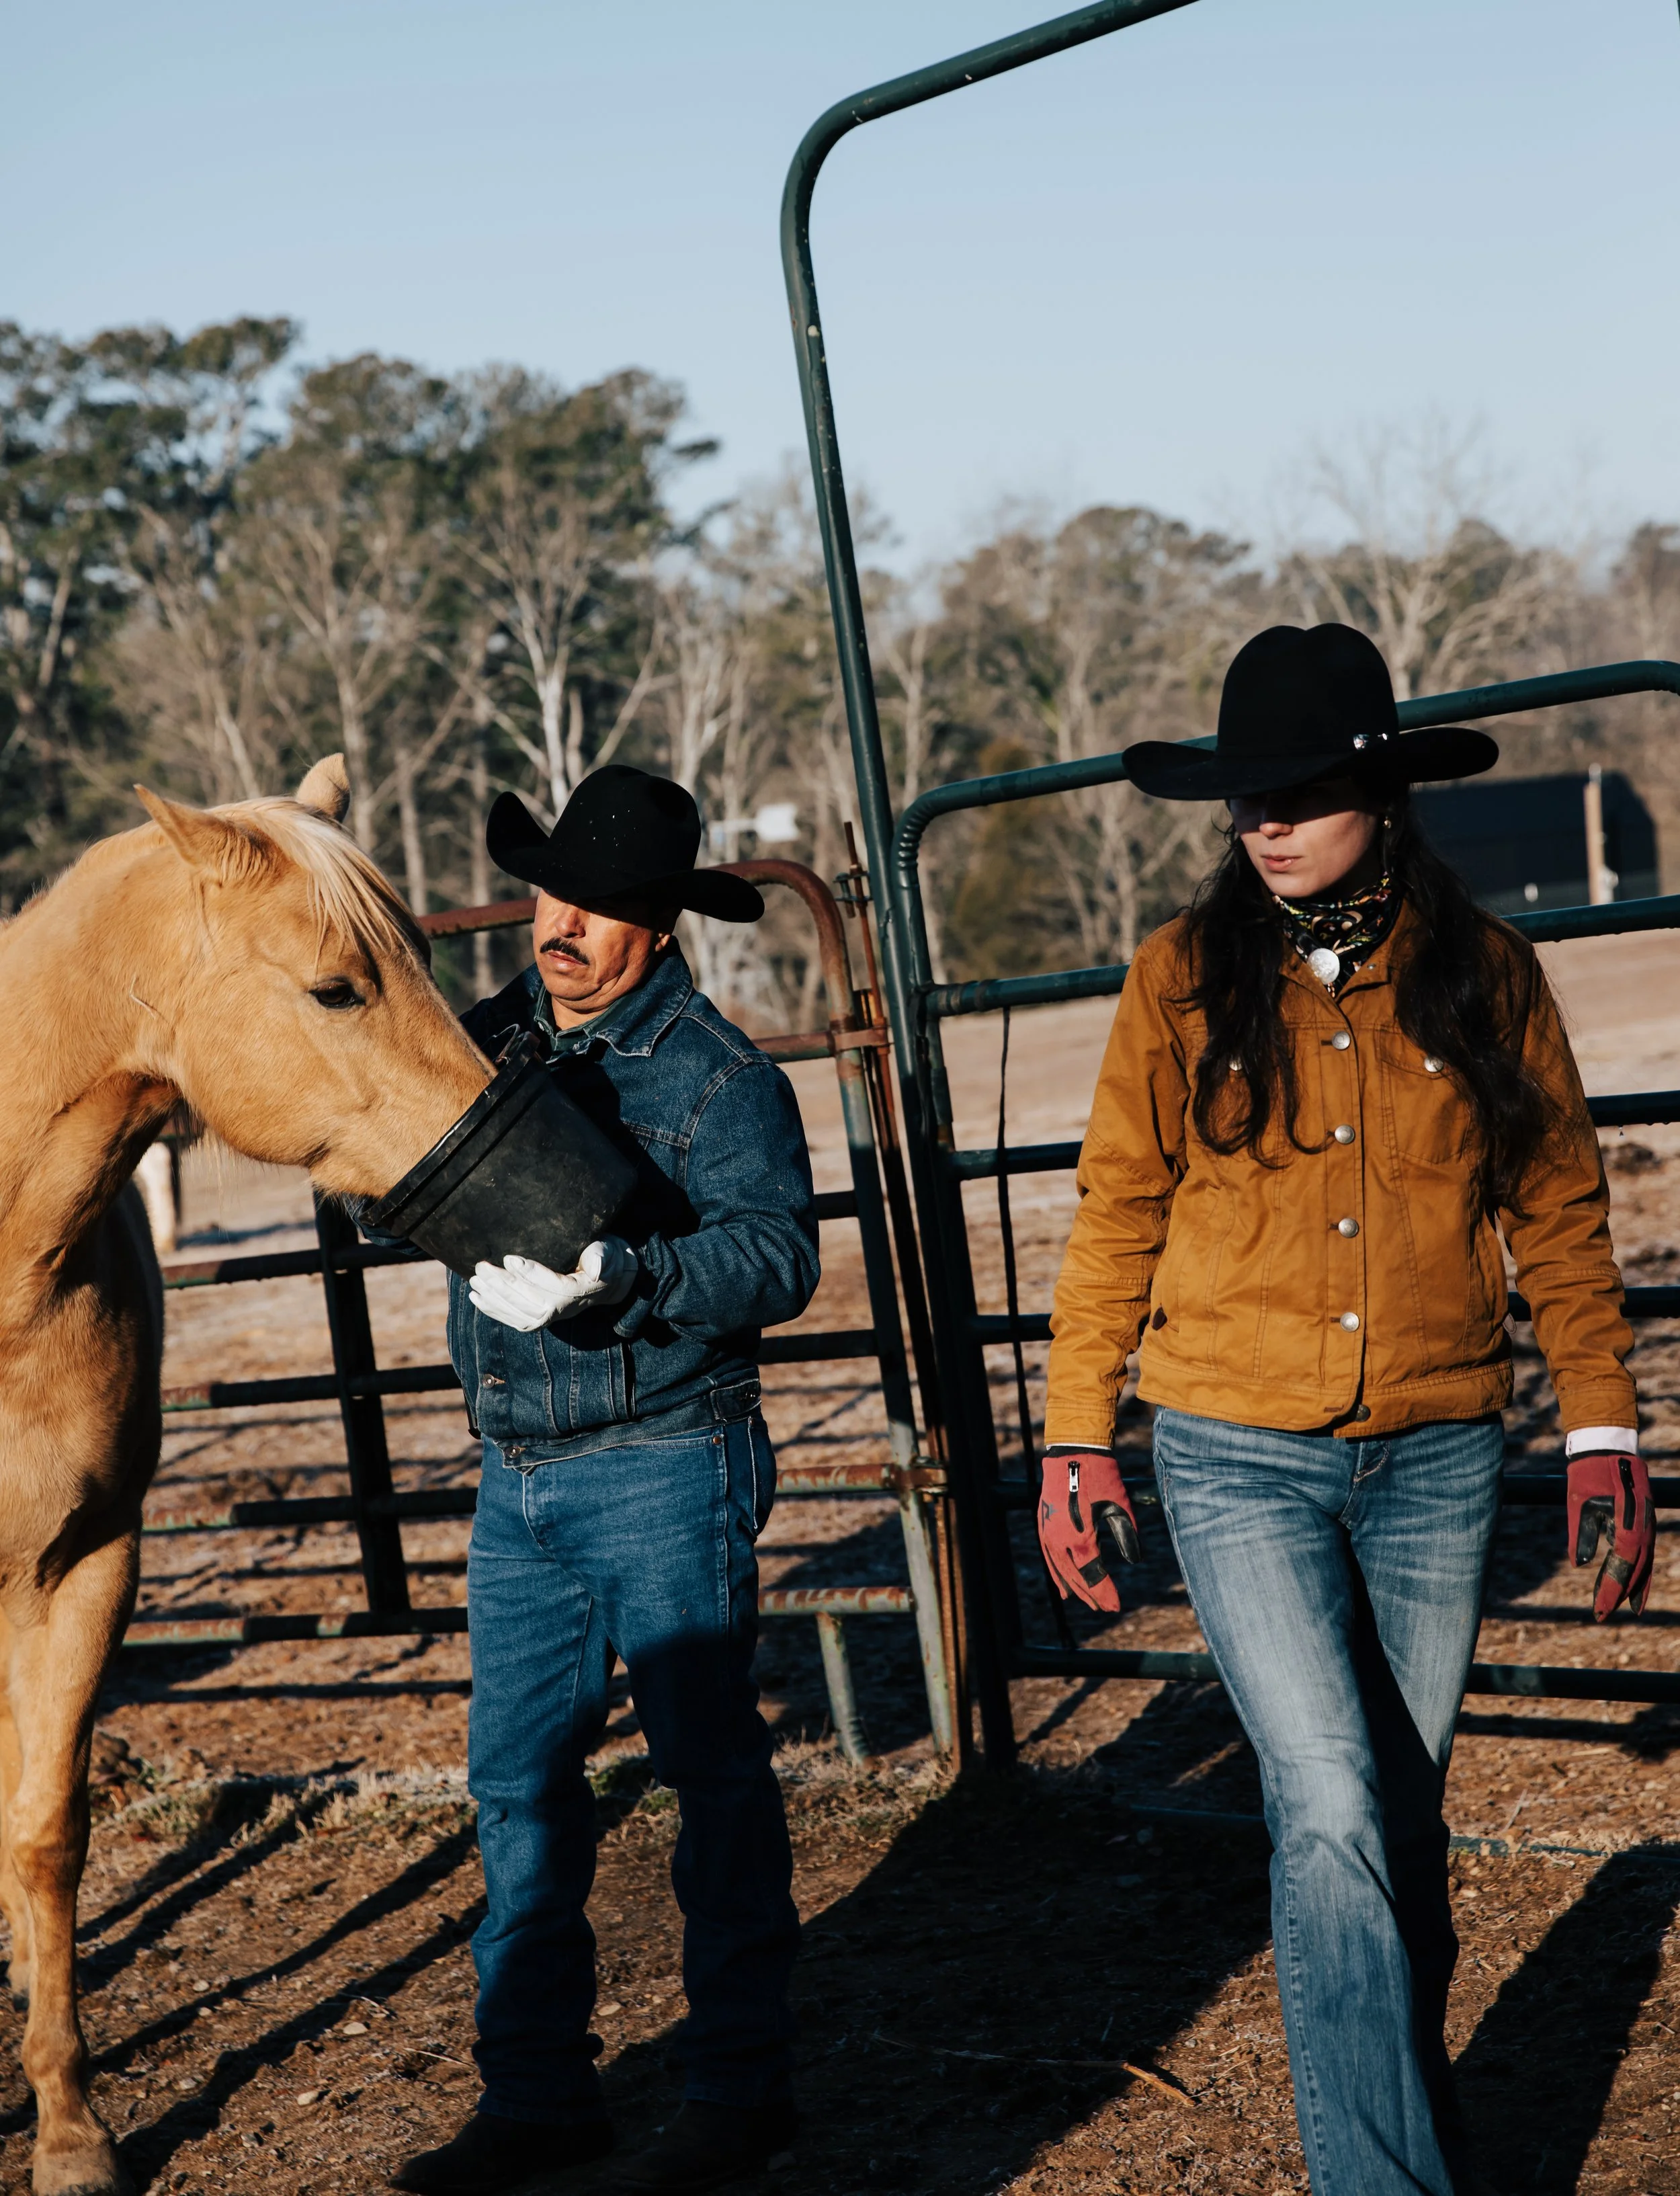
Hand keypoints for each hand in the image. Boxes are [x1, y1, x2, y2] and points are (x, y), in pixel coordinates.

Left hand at [468, 1238, 636, 1332]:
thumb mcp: (608, 1252)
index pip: (556, 1288)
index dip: (532, 1275)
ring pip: (520, 1314)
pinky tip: (476, 1298)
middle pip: (532, 1303)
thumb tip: (597, 1267)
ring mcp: (552, 1317)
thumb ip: (602, 1257)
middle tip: (481, 1267)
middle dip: (504, 1286)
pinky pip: (515, 1320)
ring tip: (475, 1280)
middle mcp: (566, 1309)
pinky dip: (494, 1311)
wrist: (606, 1279)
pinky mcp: (540, 1319)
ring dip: (494, 1298)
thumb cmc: (605, 1258)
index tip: (509, 1258)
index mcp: (583, 1291)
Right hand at [1037, 1444, 1141, 1612]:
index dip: (1105, 1592)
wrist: (1073, 1451)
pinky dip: (1057, 1573)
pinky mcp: (1044, 1524)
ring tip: (1085, 1601)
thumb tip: (1134, 1560)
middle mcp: (1060, 1540)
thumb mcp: (1120, 1506)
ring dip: (1074, 1587)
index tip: (1117, 1606)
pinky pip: (1049, 1556)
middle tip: (1106, 1608)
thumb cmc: (1101, 1477)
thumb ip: (1127, 1536)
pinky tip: (1063, 1585)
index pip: (1094, 1575)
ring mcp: (1048, 1533)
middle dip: (1092, 1594)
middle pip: (1076, 1577)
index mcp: (1081, 1538)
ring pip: (1060, 1569)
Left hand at [1567, 1450, 1654, 1620]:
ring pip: (1645, 1562)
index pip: (1621, 1565)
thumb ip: (1581, 1534)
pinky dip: (1641, 1569)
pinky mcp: (1645, 1520)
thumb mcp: (1579, 1503)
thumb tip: (1580, 1564)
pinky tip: (1636, 1582)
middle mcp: (1643, 1526)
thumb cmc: (1589, 1473)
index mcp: (1628, 1523)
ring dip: (1635, 1585)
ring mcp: (1647, 1523)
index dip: (1610, 1588)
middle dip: (1620, 1593)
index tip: (1598, 1609)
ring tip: (1626, 1608)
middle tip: (1603, 1614)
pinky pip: (1645, 1550)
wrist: (1607, 1445)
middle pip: (1636, 1568)